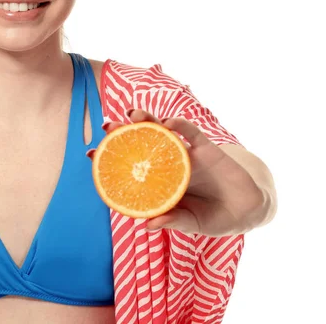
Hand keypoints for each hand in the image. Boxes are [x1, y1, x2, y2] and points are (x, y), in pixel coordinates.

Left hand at [99, 110, 264, 235]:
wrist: (248, 209)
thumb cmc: (214, 217)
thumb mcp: (192, 222)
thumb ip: (173, 221)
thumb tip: (147, 224)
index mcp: (159, 179)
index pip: (129, 164)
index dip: (109, 158)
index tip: (89, 154)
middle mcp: (167, 162)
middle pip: (140, 141)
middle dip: (122, 132)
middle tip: (106, 126)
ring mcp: (185, 153)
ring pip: (161, 131)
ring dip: (146, 120)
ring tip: (131, 114)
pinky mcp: (206, 148)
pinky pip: (191, 132)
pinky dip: (180, 125)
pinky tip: (169, 123)